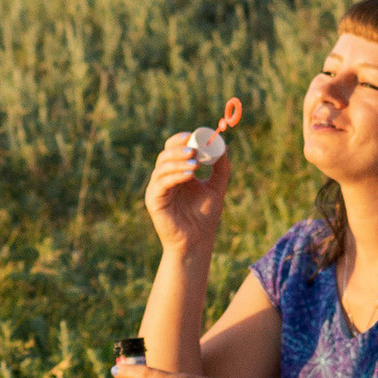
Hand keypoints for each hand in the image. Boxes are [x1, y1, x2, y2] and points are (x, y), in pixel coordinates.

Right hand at [144, 131, 231, 254]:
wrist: (197, 241)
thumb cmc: (205, 217)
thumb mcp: (216, 187)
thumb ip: (220, 168)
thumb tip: (224, 146)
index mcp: (177, 174)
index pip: (172, 150)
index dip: (179, 141)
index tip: (192, 135)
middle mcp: (164, 179)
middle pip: (165, 156)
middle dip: (178, 150)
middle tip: (193, 149)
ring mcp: (157, 190)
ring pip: (161, 168)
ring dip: (177, 162)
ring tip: (195, 163)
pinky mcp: (154, 200)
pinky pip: (161, 183)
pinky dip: (175, 176)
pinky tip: (189, 175)